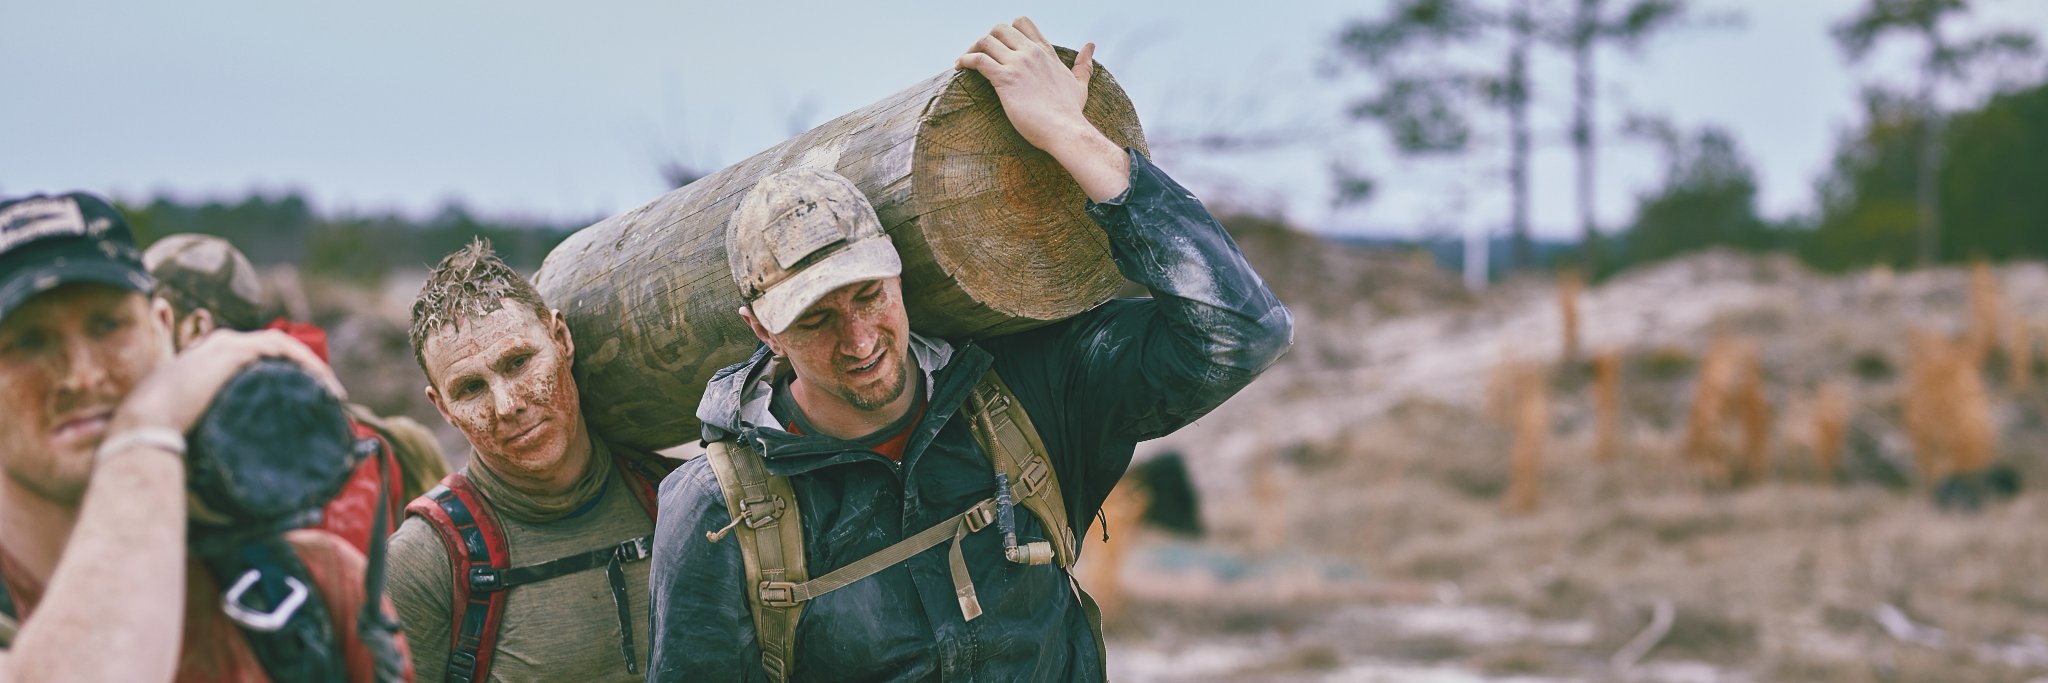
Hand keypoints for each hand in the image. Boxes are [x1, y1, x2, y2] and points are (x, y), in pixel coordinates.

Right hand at [107, 329, 343, 437]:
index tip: (302, 401)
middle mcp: (214, 348)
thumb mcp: (189, 436)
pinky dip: (307, 361)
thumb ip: (209, 446)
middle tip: (323, 398)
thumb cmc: (160, 442)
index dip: (281, 376)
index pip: (251, 361)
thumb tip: (226, 495)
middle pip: (270, 352)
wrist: (144, 428)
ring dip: (311, 367)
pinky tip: (325, 383)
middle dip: (301, 371)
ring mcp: (224, 345)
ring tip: (332, 394)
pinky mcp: (233, 350)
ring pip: (280, 347)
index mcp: (203, 365)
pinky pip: (282, 348)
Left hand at [956, 17, 1129, 199]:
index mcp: (1045, 52)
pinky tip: (959, 67)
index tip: (999, 47)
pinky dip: (965, 60)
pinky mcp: (1005, 79)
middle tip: (979, 55)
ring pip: (986, 40)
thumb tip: (1090, 46)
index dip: (1007, 31)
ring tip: (965, 61)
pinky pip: (978, 60)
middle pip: (1001, 28)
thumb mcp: (1080, 82)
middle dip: (987, 39)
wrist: (1065, 130)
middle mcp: (1031, 53)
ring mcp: (1018, 64)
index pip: (1023, 24)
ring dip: (972, 48)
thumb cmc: (1071, 112)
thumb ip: (1083, 63)